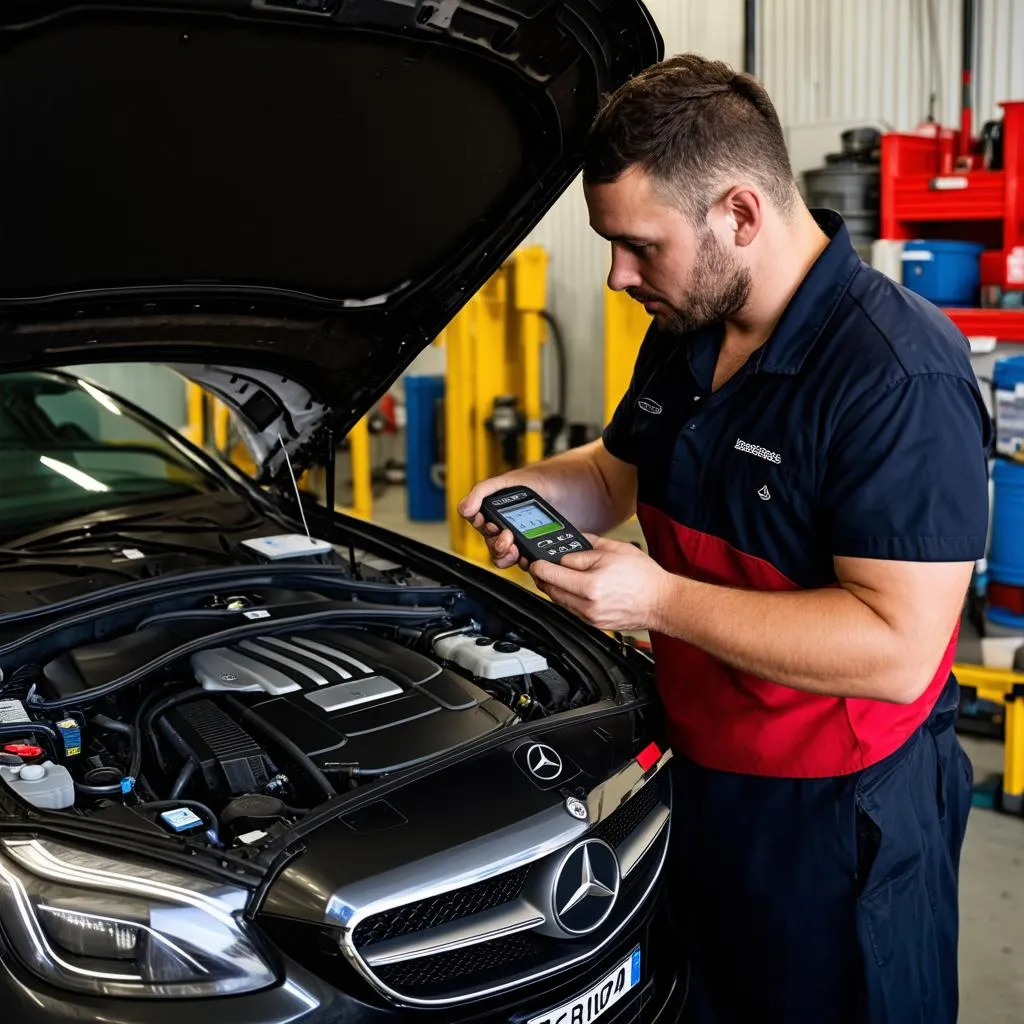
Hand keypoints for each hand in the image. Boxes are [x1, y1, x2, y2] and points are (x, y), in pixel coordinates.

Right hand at [457, 477, 528, 569]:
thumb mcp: (504, 481)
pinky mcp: (530, 548)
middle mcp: (501, 527)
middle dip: (496, 543)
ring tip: (515, 548)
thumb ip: (481, 491)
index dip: (477, 522)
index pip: (475, 520)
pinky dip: (524, 562)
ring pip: (502, 557)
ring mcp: (516, 540)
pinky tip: (528, 556)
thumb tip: (465, 509)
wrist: (561, 486)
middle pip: (489, 544)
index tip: (484, 519)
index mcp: (491, 510)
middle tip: (507, 535)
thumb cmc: (532, 482)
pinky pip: (522, 562)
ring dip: (506, 556)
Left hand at [529, 535, 671, 631]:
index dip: (539, 565)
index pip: (552, 574)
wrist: (662, 602)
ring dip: (554, 588)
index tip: (535, 561)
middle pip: (551, 590)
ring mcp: (590, 617)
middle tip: (541, 567)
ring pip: (559, 602)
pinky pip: (571, 610)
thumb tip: (570, 547)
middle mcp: (588, 604)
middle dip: (543, 577)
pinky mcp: (594, 624)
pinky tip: (572, 589)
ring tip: (556, 576)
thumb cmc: (644, 578)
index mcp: (590, 584)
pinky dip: (567, 599)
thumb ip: (588, 547)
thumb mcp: (615, 550)